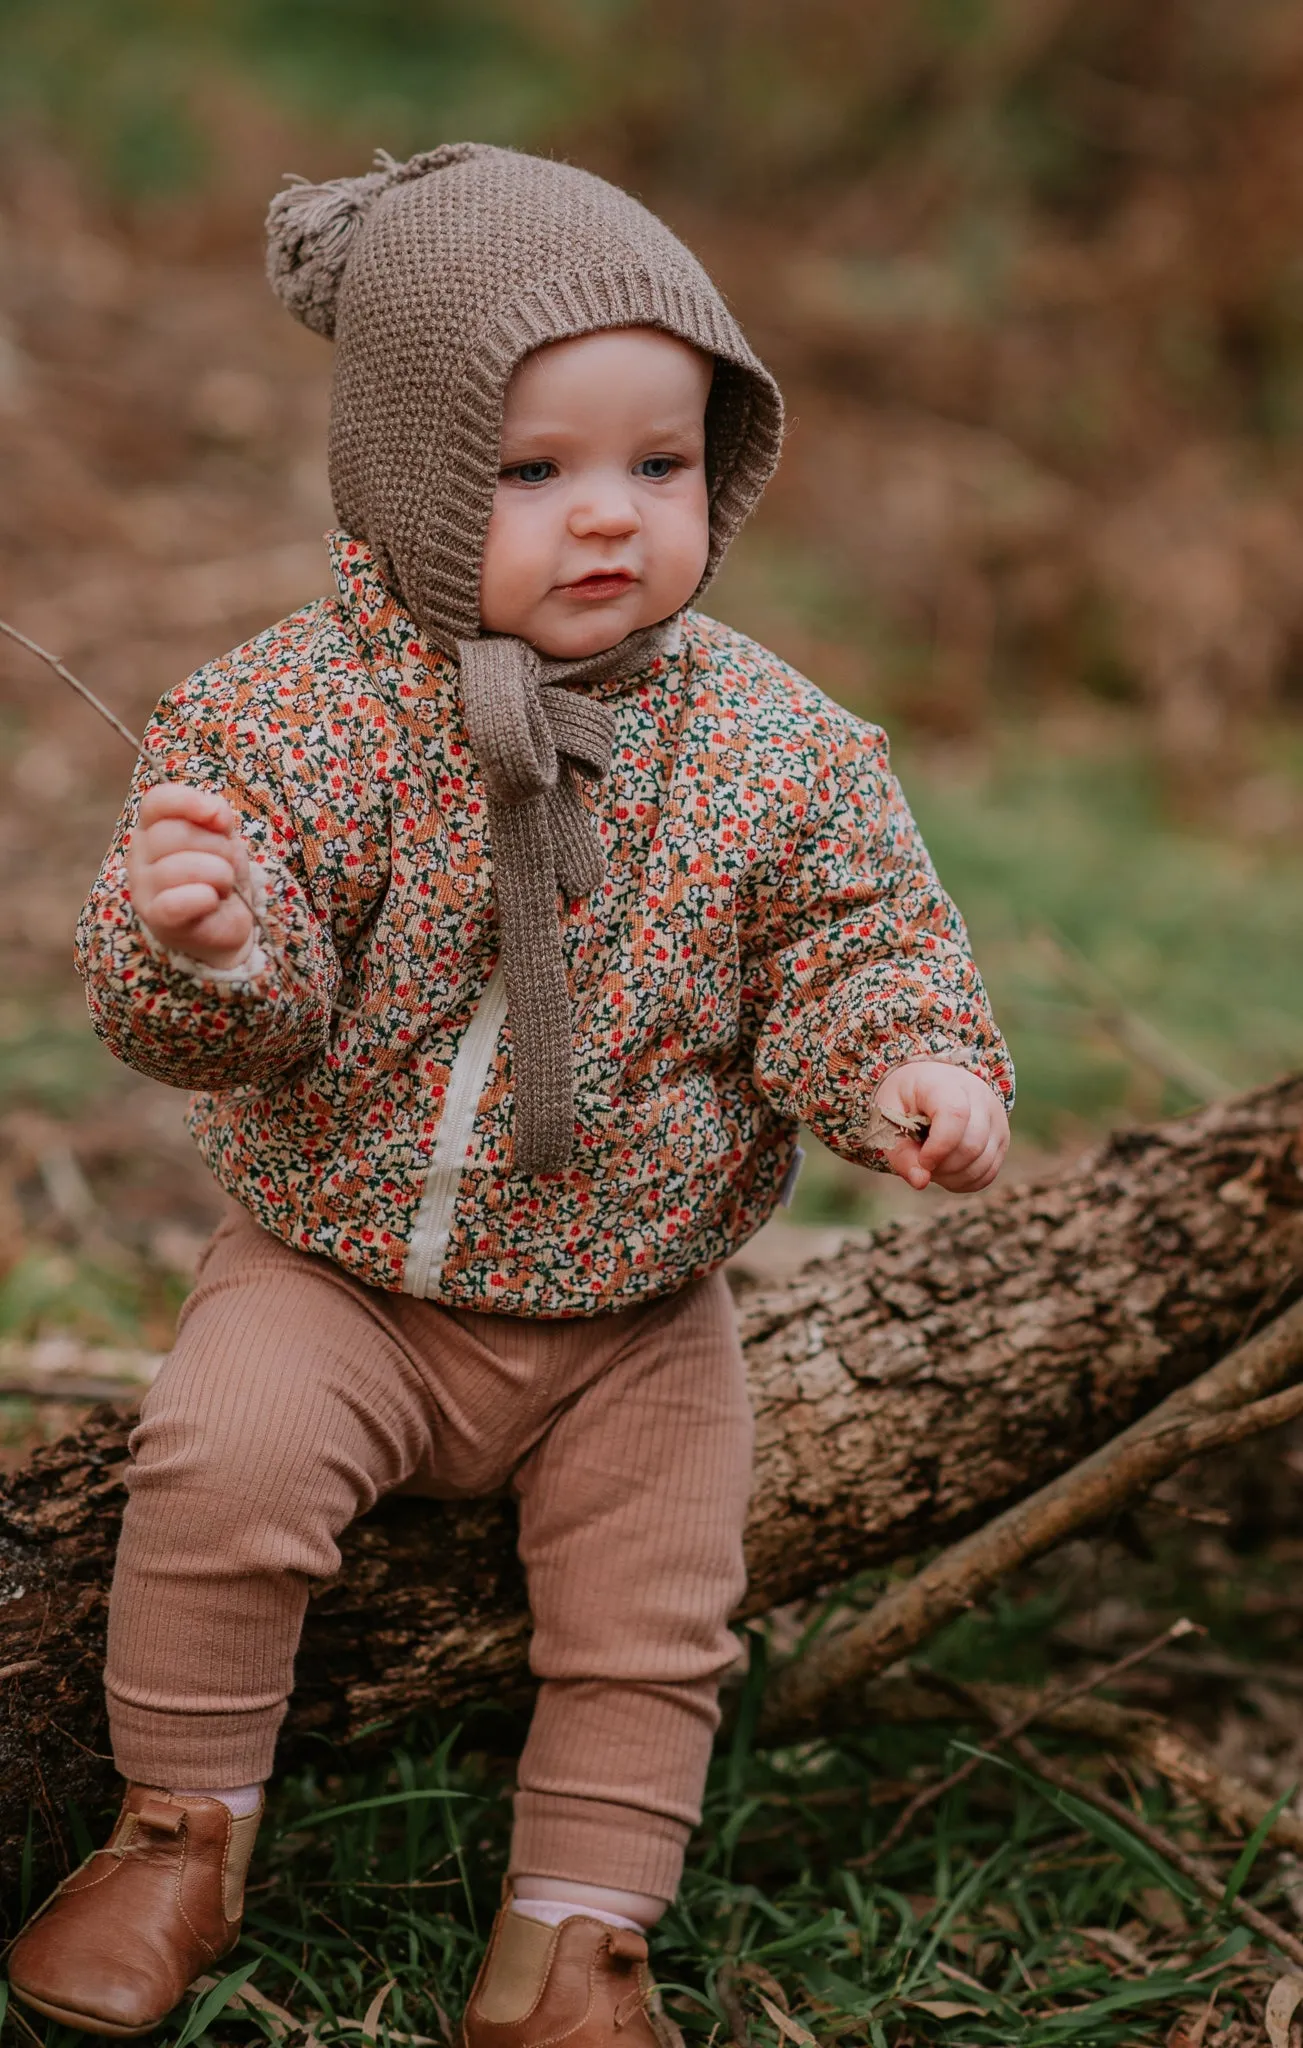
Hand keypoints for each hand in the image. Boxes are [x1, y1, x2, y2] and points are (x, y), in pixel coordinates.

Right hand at [125, 782, 255, 969]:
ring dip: (218, 875)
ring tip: (223, 887)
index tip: (220, 818)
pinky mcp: (155, 918)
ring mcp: (142, 887)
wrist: (226, 921)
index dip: (188, 802)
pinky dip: (203, 898)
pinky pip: (174, 902)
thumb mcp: (224, 837)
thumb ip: (216, 816)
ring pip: (179, 867)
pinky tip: (212, 900)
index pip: (157, 801)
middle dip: (217, 847)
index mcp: (152, 827)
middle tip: (226, 865)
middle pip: (174, 833)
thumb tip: (215, 813)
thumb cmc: (219, 874)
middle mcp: (140, 854)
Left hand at [875, 1060, 1008, 1192]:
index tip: (922, 1160)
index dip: (939, 1147)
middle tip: (921, 1161)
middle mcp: (980, 1097)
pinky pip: (988, 1173)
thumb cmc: (906, 1100)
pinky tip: (946, 1171)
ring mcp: (996, 1118)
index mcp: (946, 1084)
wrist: (930, 1083)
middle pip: (972, 1146)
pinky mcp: (1001, 1138)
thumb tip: (920, 1181)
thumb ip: (899, 1150)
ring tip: (932, 1164)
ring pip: (983, 1163)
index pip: (955, 1115)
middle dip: (942, 1167)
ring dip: (952, 1177)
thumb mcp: (889, 1118)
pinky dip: (964, 1181)